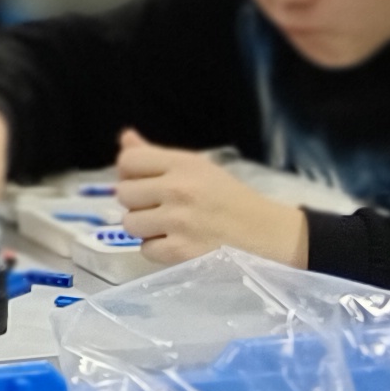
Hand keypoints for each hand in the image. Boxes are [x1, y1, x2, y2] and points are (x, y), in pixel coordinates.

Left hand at [114, 130, 309, 269]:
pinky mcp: (180, 252)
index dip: (130, 173)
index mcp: (183, 164)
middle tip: (160, 207)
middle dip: (138, 202)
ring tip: (168, 226)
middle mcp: (177, 189)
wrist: (266, 232)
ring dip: (145, 228)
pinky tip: (177, 242)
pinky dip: (158, 249)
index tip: (145, 182)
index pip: (128, 160)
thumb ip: (155, 156)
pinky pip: (145, 250)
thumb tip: (125, 138)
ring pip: (130, 224)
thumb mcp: (198, 168)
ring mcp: (178, 222)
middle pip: (123, 194)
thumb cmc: (229, 198)